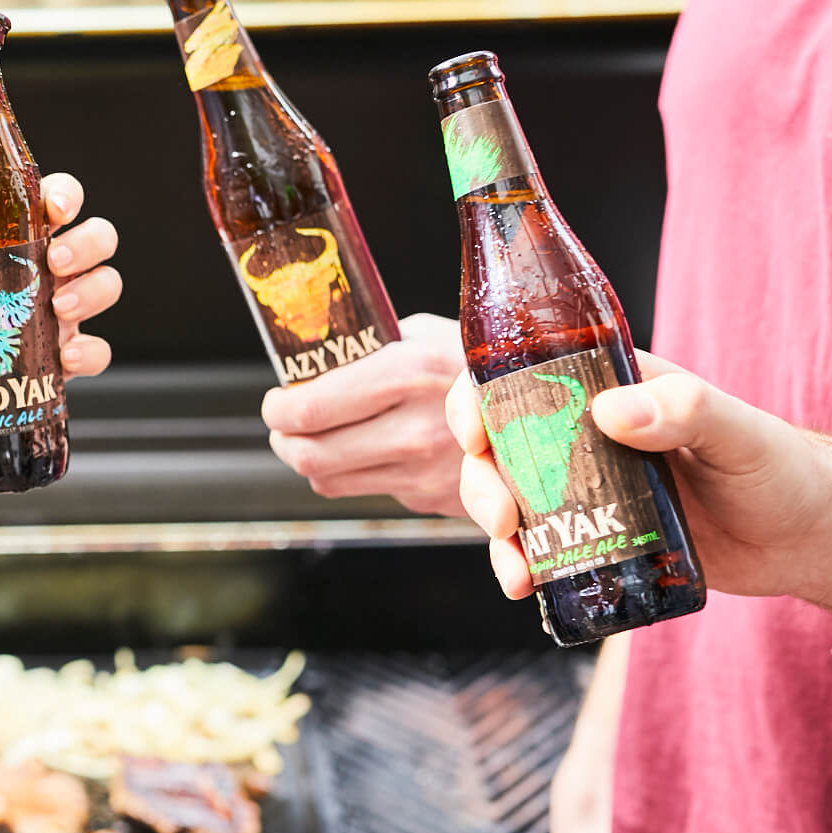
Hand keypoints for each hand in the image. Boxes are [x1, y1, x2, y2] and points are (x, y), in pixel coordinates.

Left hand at [40, 173, 117, 379]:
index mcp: (23, 237)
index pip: (59, 198)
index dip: (66, 196)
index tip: (55, 209)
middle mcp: (53, 268)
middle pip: (98, 236)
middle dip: (85, 244)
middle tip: (55, 261)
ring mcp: (67, 310)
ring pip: (108, 283)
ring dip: (92, 290)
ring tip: (58, 308)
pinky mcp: (71, 353)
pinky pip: (100, 350)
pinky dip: (91, 352)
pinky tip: (65, 357)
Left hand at [262, 313, 466, 516]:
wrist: (554, 412)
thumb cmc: (484, 360)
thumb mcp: (430, 334)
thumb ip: (371, 350)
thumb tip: (313, 362)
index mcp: (409, 373)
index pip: (310, 409)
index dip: (278, 409)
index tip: (277, 401)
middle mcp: (414, 429)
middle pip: (309, 454)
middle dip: (283, 439)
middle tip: (284, 424)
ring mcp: (424, 472)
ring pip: (328, 479)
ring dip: (311, 458)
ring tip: (315, 435)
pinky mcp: (430, 499)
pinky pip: (367, 489)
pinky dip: (353, 472)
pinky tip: (367, 446)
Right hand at [446, 352, 831, 611]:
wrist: (805, 539)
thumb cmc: (782, 468)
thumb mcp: (739, 431)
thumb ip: (686, 409)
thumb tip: (611, 412)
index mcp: (607, 389)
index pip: (520, 376)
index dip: (478, 400)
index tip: (474, 435)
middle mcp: (583, 435)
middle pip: (498, 446)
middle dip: (482, 483)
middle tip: (503, 520)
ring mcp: (584, 488)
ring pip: (508, 499)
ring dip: (495, 534)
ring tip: (515, 569)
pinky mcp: (593, 536)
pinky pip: (539, 547)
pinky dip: (520, 566)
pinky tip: (525, 586)